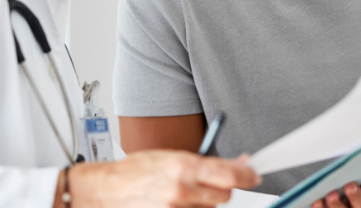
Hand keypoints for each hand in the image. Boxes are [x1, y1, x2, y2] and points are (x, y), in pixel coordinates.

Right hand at [68, 150, 260, 207]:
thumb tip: (240, 163)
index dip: (247, 175)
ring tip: (181, 196)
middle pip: (225, 196)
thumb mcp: (171, 157)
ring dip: (203, 205)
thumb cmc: (136, 172)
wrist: (107, 191)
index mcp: (183, 166)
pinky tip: (176, 205)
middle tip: (205, 184)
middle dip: (220, 190)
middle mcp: (181, 191)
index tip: (253, 175)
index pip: (230, 174)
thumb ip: (206, 162)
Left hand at [310, 167, 360, 207]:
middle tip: (350, 186)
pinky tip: (316, 202)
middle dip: (356, 195)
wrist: (322, 195)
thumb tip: (347, 140)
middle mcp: (354, 204)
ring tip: (331, 195)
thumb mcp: (343, 173)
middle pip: (360, 202)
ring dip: (337, 204)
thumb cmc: (333, 180)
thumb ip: (346, 166)